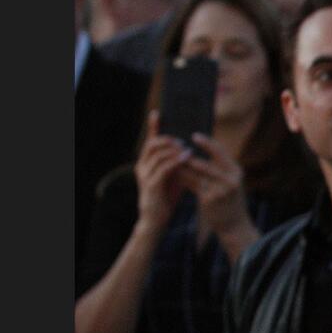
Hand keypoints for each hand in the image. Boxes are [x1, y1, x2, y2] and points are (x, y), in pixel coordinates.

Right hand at [134, 111, 190, 233]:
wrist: (156, 220)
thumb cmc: (166, 197)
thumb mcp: (173, 176)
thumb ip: (177, 163)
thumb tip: (189, 149)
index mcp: (146, 162)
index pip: (149, 141)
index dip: (153, 126)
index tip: (157, 112)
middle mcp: (142, 166)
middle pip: (152, 143)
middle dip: (168, 139)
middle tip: (182, 140)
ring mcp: (145, 175)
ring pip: (158, 154)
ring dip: (174, 149)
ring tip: (187, 149)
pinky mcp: (151, 185)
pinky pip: (163, 168)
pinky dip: (175, 161)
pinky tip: (186, 157)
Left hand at [179, 133, 252, 240]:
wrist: (234, 224)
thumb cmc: (229, 200)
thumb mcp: (230, 182)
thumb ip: (220, 168)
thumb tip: (202, 152)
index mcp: (236, 171)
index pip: (221, 151)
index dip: (207, 143)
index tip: (194, 135)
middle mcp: (230, 179)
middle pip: (206, 162)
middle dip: (190, 155)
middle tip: (176, 147)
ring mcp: (220, 190)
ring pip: (196, 174)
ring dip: (183, 166)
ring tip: (171, 158)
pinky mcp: (209, 199)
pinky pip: (192, 185)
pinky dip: (182, 178)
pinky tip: (174, 173)